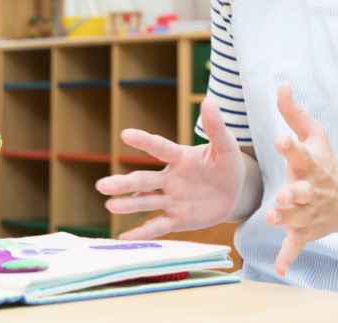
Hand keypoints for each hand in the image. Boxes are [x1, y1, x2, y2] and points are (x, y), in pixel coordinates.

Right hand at [96, 96, 247, 239]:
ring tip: (110, 205)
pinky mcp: (177, 218)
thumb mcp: (226, 147)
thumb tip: (209, 99)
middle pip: (144, 180)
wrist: (234, 193)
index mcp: (180, 158)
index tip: (126, 134)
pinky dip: (142, 233)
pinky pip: (158, 225)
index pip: (160, 148)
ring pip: (146, 202)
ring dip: (128, 204)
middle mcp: (170, 178)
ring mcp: (172, 199)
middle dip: (124, 183)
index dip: (145, 141)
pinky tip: (124, 238)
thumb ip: (216, 127)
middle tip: (103, 185)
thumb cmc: (227, 165)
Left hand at [268, 82, 337, 275]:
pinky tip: (282, 269)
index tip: (281, 139)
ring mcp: (309, 212)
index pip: (299, 152)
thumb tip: (282, 83)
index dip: (290, 146)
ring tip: (273, 218)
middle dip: (292, 192)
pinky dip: (289, 257)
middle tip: (284, 193)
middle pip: (300, 190)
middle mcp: (310, 188)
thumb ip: (294, 112)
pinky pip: (296, 246)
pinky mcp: (306, 231)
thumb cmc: (327, 162)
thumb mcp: (315, 135)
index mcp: (310, 163)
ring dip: (286, 219)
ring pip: (295, 217)